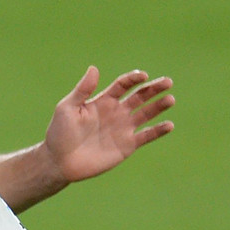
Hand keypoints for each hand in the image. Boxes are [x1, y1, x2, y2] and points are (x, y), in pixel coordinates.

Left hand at [45, 66, 174, 183]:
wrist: (59, 161)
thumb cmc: (60, 132)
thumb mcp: (67, 108)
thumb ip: (82, 90)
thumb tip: (94, 68)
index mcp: (103, 101)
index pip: (123, 85)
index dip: (134, 79)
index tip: (143, 76)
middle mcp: (116, 112)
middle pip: (140, 96)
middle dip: (154, 88)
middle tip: (168, 82)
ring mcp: (123, 128)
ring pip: (147, 114)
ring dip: (159, 106)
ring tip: (170, 99)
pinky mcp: (127, 145)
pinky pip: (147, 136)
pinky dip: (158, 131)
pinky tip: (169, 125)